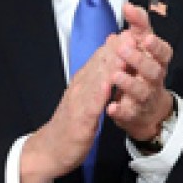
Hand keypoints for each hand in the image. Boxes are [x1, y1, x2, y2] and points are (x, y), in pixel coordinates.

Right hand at [20, 40, 118, 182]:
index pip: (99, 60)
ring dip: (109, 66)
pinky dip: (99, 94)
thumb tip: (107, 64)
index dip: (115, 46)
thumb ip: (95, 83)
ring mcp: (78, 103)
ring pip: (94, 80)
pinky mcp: (79, 121)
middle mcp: (79, 88)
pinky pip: (90, 105)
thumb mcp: (85, 100)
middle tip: (132, 34)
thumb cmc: (70, 125)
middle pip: (98, 64)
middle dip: (115, 50)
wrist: (50, 150)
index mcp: (82, 83)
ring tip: (125, 53)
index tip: (130, 32)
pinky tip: (109, 86)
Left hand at [106, 2, 175, 141]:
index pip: (163, 52)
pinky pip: (128, 113)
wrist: (147, 109)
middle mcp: (154, 80)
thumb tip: (129, 6)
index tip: (146, 37)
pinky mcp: (134, 114)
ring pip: (141, 91)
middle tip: (124, 49)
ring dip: (129, 83)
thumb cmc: (143, 73)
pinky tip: (111, 107)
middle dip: (139, 60)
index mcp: (157, 62)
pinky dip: (120, 110)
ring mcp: (145, 98)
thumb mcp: (142, 48)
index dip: (156, 46)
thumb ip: (138, 27)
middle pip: (152, 70)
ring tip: (116, 76)